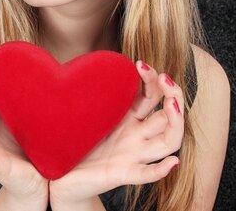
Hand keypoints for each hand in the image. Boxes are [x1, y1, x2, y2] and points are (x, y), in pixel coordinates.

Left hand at [49, 61, 183, 207]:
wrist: (59, 174)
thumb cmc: (73, 140)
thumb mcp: (83, 111)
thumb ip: (89, 91)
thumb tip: (82, 60)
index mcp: (128, 119)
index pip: (151, 96)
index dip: (152, 80)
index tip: (139, 63)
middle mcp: (136, 136)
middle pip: (168, 116)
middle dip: (172, 94)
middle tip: (164, 78)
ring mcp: (132, 156)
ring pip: (167, 143)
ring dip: (175, 123)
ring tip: (172, 105)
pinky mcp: (122, 174)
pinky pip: (146, 174)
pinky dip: (161, 170)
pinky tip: (172, 162)